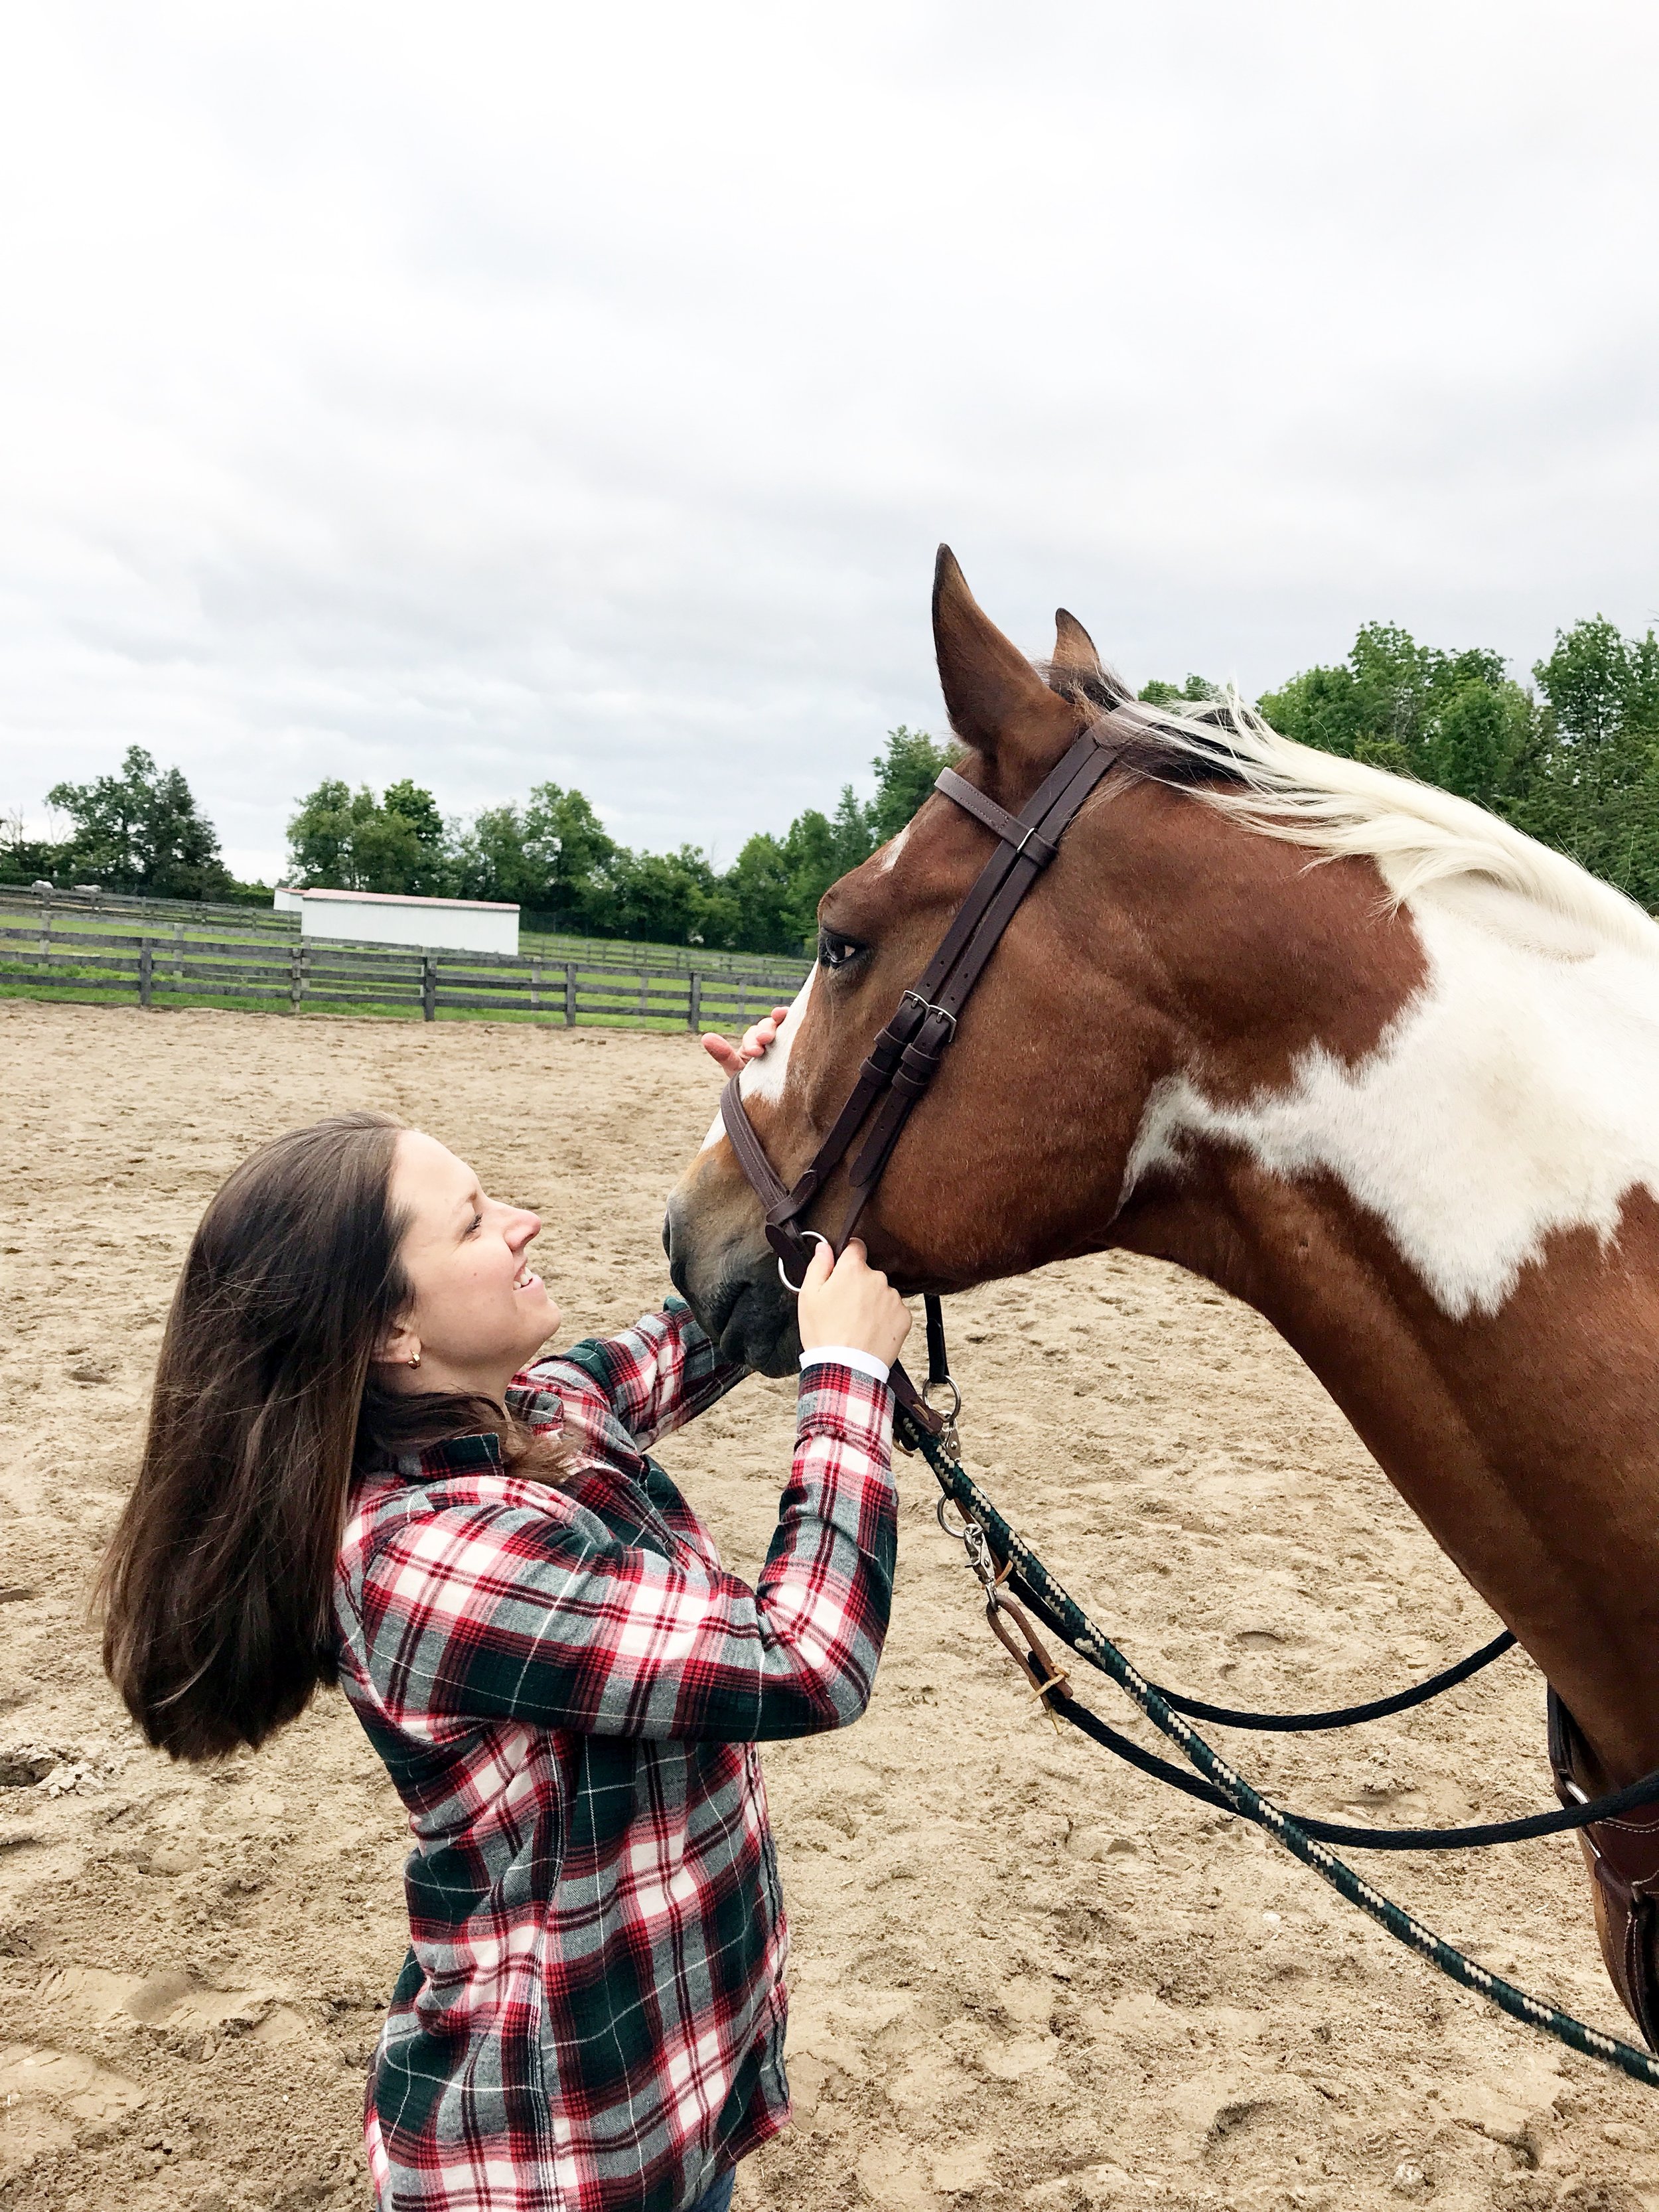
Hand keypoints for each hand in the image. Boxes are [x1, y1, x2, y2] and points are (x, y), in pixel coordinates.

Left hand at [701, 1007, 791, 1078]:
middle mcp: (770, 1038)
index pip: (753, 1035)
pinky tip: (795, 1016)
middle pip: (767, 1027)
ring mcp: (785, 1040)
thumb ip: (724, 1055)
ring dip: (778, 1024)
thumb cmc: (753, 1087)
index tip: (754, 1052)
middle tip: (764, 1042)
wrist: (774, 1106)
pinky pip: (797, 1027)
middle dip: (764, 1032)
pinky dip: (795, 1019)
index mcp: (754, 1043)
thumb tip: (705, 1037)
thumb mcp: (736, 1071)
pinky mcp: (799, 1044)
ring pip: (781, 1025)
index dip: (752, 1041)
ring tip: (778, 1025)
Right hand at [797, 1240, 911, 1369]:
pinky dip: (884, 1318)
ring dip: (872, 1302)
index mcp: (853, 1270)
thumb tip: (824, 1247)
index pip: (856, 1246)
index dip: (847, 1256)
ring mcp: (893, 1298)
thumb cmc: (824, 1334)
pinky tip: (870, 1331)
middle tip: (844, 1307)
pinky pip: (893, 1310)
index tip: (843, 1268)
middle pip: (868, 1274)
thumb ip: (818, 1265)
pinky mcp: (904, 1317)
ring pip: (881, 1293)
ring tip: (856, 1324)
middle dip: (858, 1285)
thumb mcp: (808, 1296)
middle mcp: (877, 1279)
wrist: (845, 1368)